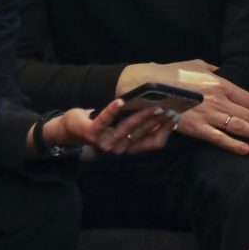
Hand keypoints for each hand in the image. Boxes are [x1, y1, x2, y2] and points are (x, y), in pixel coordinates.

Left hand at [46, 101, 176, 154]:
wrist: (72, 128)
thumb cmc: (103, 123)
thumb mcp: (124, 123)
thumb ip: (141, 122)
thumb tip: (165, 110)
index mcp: (130, 148)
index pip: (154, 143)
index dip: (166, 130)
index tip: (176, 116)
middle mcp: (119, 148)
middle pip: (143, 133)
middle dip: (157, 118)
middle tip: (169, 105)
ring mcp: (105, 143)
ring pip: (128, 127)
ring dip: (142, 115)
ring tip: (155, 103)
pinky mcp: (92, 133)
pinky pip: (105, 121)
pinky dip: (113, 110)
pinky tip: (121, 100)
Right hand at [116, 60, 248, 154]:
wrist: (150, 85)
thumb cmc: (172, 73)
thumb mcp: (197, 64)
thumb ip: (213, 69)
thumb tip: (221, 70)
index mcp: (222, 84)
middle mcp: (219, 100)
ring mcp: (209, 115)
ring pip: (241, 128)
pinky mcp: (196, 128)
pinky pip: (219, 139)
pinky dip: (234, 145)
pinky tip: (247, 151)